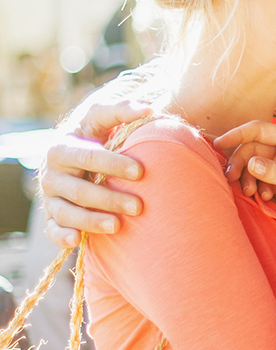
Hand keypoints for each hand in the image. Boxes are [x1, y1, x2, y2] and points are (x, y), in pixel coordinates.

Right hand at [40, 98, 149, 246]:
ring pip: (66, 213)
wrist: (75, 153)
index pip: (88, 157)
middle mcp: (51, 175)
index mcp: (61, 148)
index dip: (113, 164)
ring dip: (91, 221)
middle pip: (79, 190)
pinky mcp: (53, 217)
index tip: (141, 171)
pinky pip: (53, 230)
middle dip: (109, 199)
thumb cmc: (93, 133)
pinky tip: (78, 240)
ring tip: (118, 226)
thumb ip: (122, 110)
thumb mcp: (101, 117)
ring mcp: (51, 198)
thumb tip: (149, 108)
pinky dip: (62, 237)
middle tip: (139, 206)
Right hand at [214, 120, 275, 233]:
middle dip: (240, 162)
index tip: (219, 144)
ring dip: (247, 178)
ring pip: (254, 167)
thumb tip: (250, 163)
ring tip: (250, 193)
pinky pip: (260, 182)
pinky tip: (266, 199)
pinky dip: (257, 189)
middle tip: (232, 179)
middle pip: (252, 150)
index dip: (238, 134)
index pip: (260, 130)